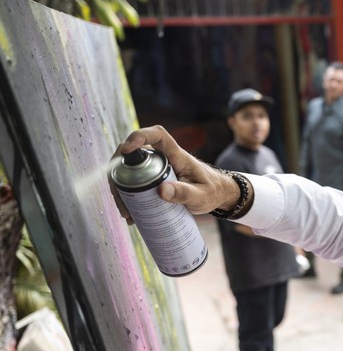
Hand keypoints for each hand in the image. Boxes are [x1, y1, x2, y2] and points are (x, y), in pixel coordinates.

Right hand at [110, 126, 238, 222]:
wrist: (216, 195)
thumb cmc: (212, 191)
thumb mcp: (201, 196)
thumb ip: (185, 193)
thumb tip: (162, 191)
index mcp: (177, 155)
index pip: (157, 135)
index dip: (139, 136)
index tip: (126, 150)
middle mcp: (163, 158)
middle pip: (134, 154)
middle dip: (119, 171)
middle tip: (117, 194)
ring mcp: (156, 169)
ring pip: (130, 170)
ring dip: (121, 188)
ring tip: (126, 212)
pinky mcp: (153, 180)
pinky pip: (135, 183)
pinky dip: (128, 197)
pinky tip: (130, 214)